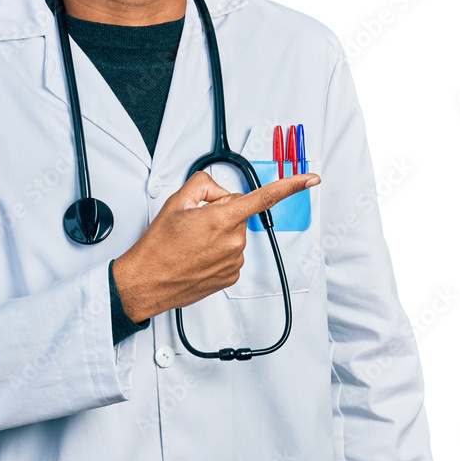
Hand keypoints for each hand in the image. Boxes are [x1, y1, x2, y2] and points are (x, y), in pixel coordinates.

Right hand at [112, 169, 319, 321]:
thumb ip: (204, 186)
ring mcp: (234, 261)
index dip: (292, 185)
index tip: (311, 179)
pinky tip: (198, 256)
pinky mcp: (231, 276)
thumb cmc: (158, 246)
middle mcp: (233, 241)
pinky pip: (232, 254)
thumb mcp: (176, 202)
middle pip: (239, 213)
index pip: (264, 197)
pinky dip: (217, 252)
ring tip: (192, 244)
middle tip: (195, 224)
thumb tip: (220, 191)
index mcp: (222, 218)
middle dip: (221, 213)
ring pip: (235, 234)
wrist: (147, 281)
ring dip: (218, 234)